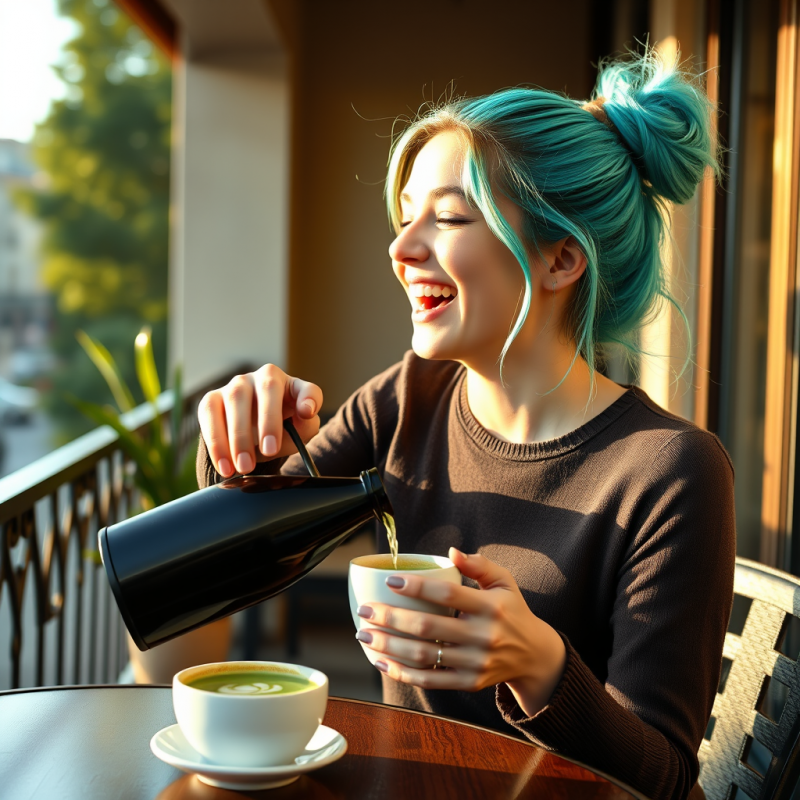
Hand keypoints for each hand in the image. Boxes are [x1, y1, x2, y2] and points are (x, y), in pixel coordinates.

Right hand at [198, 364, 322, 477]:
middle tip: (269, 452)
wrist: (251, 437)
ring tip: (244, 467)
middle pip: (268, 388)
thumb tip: (304, 415)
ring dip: (239, 436)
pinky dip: (216, 442)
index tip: (306, 413)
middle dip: (268, 420)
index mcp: (292, 386)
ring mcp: (236, 386)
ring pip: (236, 399)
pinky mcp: (212, 399)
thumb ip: (305, 426)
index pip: (307, 389)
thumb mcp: (297, 433)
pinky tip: (224, 465)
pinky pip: (210, 414)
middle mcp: (263, 378)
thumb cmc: (280, 431)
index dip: (308, 399)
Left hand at [356, 548, 566, 716]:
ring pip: (424, 656)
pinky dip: (402, 673)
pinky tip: (381, 662)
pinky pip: (430, 680)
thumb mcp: (505, 582)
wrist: (534, 655)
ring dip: (389, 646)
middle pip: (428, 627)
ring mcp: (476, 663)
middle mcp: (483, 636)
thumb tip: (452, 552)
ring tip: (364, 634)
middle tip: (365, 610)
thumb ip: (480, 565)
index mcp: (491, 607)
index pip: (448, 595)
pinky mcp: (469, 683)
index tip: (390, 581)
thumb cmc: (512, 611)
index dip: (417, 588)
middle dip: (391, 618)